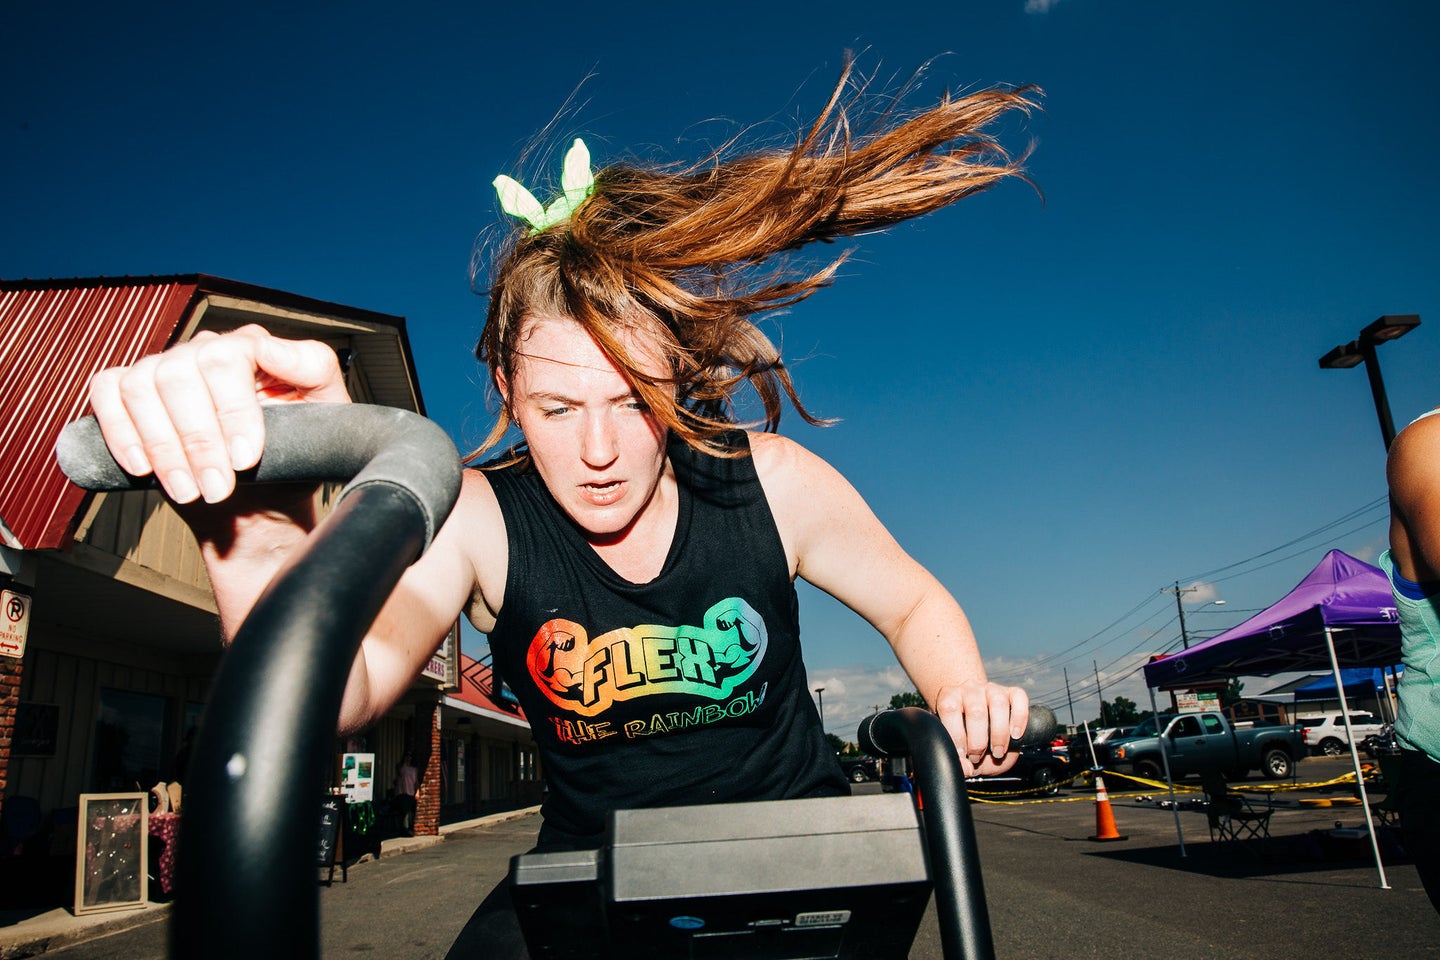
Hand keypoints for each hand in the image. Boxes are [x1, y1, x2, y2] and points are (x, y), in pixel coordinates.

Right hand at [86, 324, 348, 503]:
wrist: (261, 506)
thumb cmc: (296, 459)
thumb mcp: (328, 418)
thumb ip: (315, 374)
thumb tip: (279, 350)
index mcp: (253, 347)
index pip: (230, 356)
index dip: (234, 410)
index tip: (246, 459)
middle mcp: (206, 349)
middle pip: (182, 373)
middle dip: (199, 439)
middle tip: (219, 487)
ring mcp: (166, 367)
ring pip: (143, 386)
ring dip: (164, 447)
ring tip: (192, 491)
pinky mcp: (131, 392)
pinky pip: (108, 393)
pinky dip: (122, 432)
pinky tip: (144, 468)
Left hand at [932, 681, 1029, 776]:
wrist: (979, 720)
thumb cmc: (966, 736)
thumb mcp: (959, 749)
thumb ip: (958, 760)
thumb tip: (965, 770)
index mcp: (950, 698)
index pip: (949, 709)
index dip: (956, 734)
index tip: (963, 754)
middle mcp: (970, 690)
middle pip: (976, 711)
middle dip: (978, 741)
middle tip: (977, 756)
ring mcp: (991, 689)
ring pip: (998, 703)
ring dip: (999, 733)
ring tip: (998, 752)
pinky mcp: (1012, 692)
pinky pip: (1019, 698)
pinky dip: (1020, 718)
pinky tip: (1016, 735)